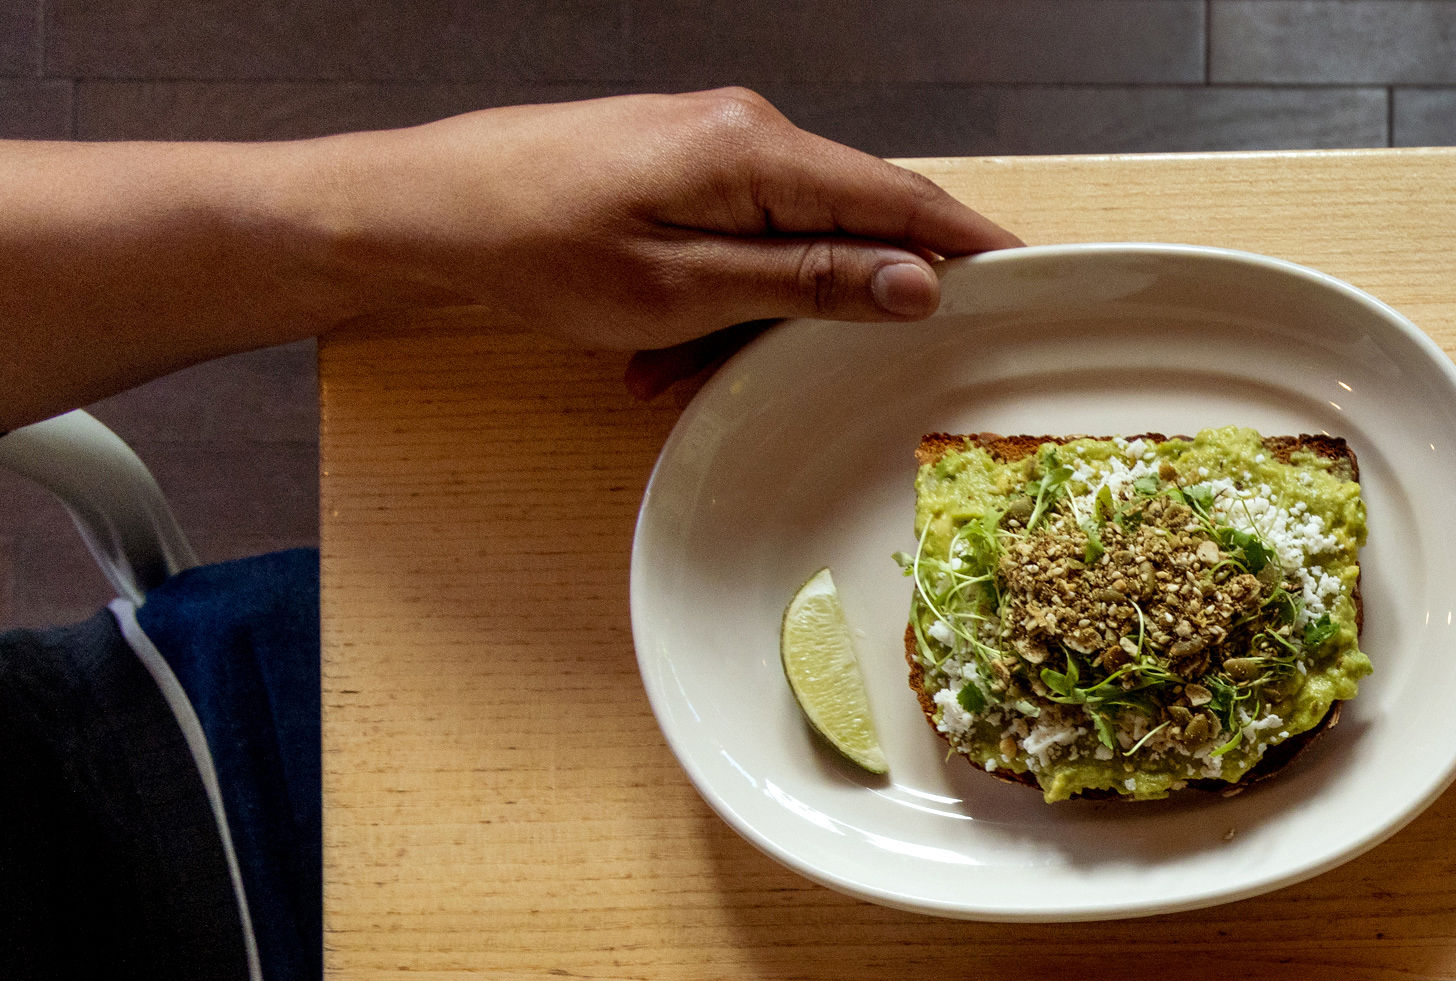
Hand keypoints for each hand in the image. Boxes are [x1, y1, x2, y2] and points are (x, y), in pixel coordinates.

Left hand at [297, 91, 1020, 395]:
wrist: (421, 213)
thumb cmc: (535, 248)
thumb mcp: (683, 290)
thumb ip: (808, 284)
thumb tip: (913, 284)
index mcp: (757, 152)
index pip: (902, 200)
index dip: (973, 246)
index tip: (1033, 278)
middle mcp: (744, 132)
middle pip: (855, 220)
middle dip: (855, 302)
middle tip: (885, 368)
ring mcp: (708, 146)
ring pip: (790, 241)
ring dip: (764, 317)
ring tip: (688, 372)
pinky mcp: (676, 168)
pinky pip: (739, 239)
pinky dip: (723, 301)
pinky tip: (665, 353)